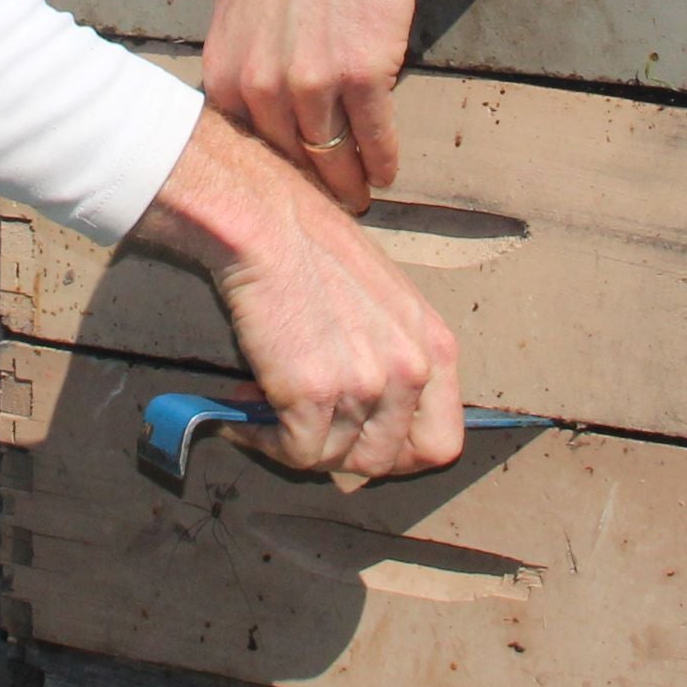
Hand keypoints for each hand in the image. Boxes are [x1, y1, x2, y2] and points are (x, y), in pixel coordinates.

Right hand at [128, 107, 463, 478]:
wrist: (265, 224)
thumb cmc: (312, 248)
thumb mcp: (384, 300)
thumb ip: (391, 354)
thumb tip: (370, 412)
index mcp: (434, 345)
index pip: (440, 443)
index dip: (397, 455)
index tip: (358, 445)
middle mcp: (410, 369)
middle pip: (385, 461)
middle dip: (338, 456)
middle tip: (303, 432)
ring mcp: (365, 385)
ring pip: (336, 462)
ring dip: (296, 447)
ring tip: (267, 415)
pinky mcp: (314, 394)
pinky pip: (295, 453)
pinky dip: (266, 443)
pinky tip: (246, 416)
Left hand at [198, 0, 430, 213]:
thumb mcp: (240, 1)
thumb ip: (241, 55)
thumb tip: (245, 93)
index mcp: (225, 70)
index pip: (247, 145)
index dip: (274, 172)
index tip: (291, 191)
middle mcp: (259, 84)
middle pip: (289, 160)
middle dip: (313, 188)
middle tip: (331, 208)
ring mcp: (309, 81)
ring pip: (331, 157)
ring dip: (350, 184)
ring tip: (361, 198)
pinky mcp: (359, 73)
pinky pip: (373, 136)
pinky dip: (382, 160)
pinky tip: (386, 171)